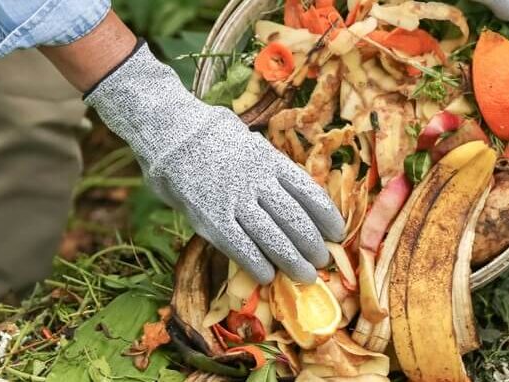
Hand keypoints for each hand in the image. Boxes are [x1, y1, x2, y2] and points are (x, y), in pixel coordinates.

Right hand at [85, 42, 344, 284]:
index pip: (309, 192)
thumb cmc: (209, 136)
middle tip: (322, 260)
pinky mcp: (211, 218)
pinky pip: (241, 247)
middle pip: (295, 219)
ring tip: (305, 275)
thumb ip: (269, 163)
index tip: (338, 232)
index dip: (327, 216)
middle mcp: (257, 181)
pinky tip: (268, 276)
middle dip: (312, 244)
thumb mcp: (248, 140)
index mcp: (270, 160)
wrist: (169, 133)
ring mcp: (234, 201)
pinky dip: (258, 264)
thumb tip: (291, 186)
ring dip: (292, 260)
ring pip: (273, 237)